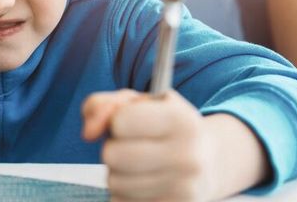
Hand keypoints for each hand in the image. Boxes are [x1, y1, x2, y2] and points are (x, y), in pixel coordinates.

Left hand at [82, 89, 217, 200]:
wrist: (208, 163)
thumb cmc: (163, 127)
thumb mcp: (138, 103)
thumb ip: (102, 105)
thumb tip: (88, 133)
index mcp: (181, 120)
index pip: (121, 120)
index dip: (117, 121)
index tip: (130, 123)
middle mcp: (187, 156)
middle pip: (113, 155)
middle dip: (113, 149)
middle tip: (131, 147)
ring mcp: (183, 189)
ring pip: (114, 183)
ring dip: (118, 174)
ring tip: (139, 166)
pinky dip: (124, 194)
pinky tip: (143, 184)